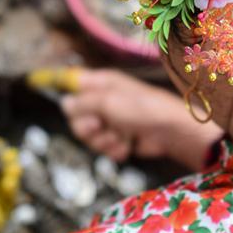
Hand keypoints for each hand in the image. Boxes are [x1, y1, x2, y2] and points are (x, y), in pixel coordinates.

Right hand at [61, 69, 222, 170]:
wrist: (169, 132)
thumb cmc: (141, 109)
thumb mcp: (107, 101)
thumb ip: (82, 103)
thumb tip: (63, 104)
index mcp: (100, 83)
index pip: (72, 85)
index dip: (69, 97)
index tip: (72, 109)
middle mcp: (102, 101)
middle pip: (76, 117)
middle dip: (88, 127)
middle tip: (101, 125)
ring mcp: (110, 121)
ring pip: (88, 136)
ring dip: (104, 140)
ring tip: (120, 136)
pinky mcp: (117, 139)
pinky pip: (103, 148)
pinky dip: (114, 149)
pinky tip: (127, 144)